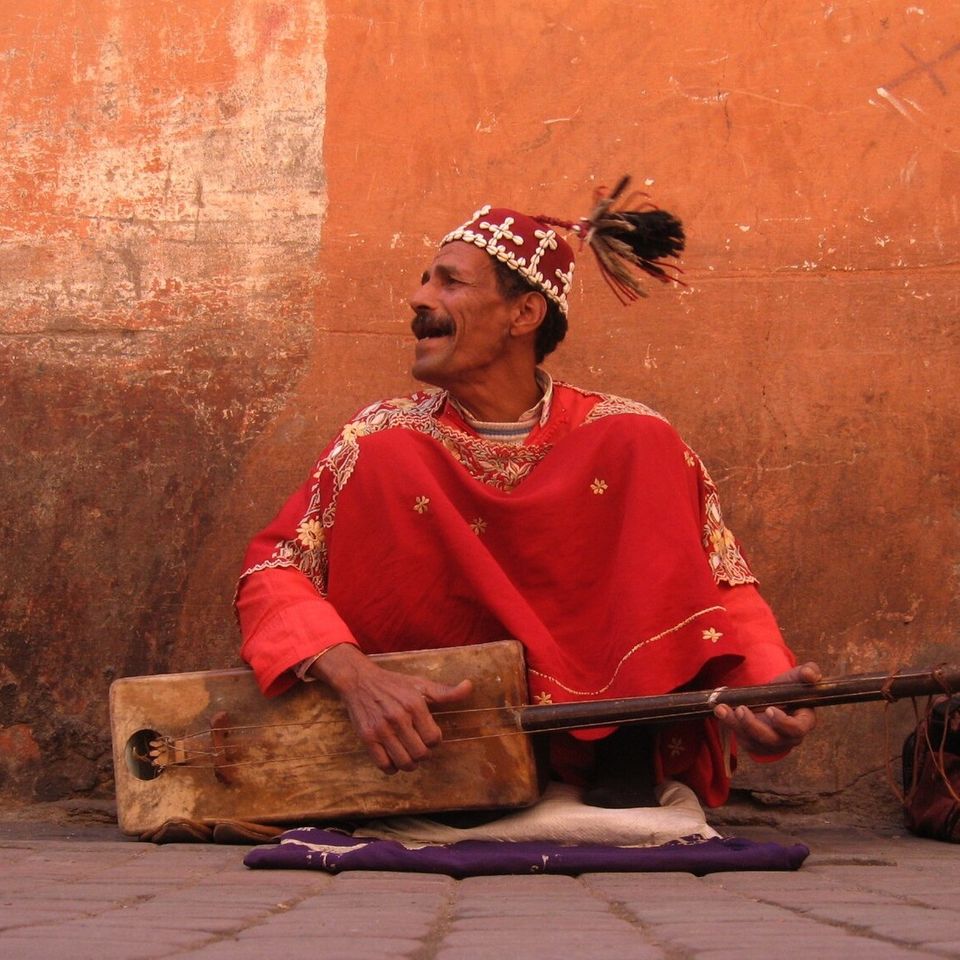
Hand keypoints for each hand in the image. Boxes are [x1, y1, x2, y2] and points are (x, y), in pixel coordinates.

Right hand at [309, 644, 472, 773]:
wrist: (359, 681)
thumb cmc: (394, 684)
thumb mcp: (421, 684)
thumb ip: (445, 691)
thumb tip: (469, 687)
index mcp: (414, 705)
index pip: (434, 738)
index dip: (434, 740)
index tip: (429, 736)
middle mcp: (398, 718)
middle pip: (421, 753)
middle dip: (424, 754)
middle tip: (419, 747)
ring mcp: (381, 729)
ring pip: (404, 762)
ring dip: (410, 763)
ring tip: (409, 754)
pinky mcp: (367, 738)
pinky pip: (384, 765)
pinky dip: (392, 767)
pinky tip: (394, 758)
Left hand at [713, 661, 820, 756]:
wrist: (771, 696)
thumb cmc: (788, 688)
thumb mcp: (797, 677)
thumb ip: (808, 672)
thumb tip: (810, 674)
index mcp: (803, 722)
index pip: (797, 730)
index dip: (784, 723)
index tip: (770, 709)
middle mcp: (787, 738)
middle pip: (772, 740)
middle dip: (754, 726)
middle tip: (741, 709)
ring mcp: (770, 743)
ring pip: (753, 741)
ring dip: (736, 725)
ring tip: (722, 709)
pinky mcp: (754, 743)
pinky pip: (741, 739)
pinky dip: (728, 725)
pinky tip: (720, 710)